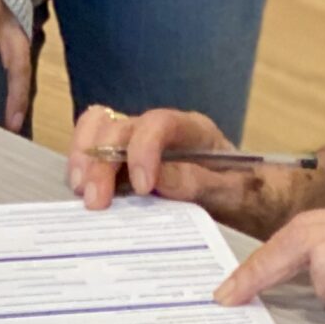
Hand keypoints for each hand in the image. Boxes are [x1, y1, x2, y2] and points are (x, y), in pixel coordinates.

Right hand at [65, 104, 296, 241]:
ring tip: (82, 192)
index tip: (144, 188)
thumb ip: (200, 182)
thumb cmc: (242, 191)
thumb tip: (163, 178)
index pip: (158, 123)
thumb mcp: (233, 191)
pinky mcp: (122, 159)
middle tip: (96, 200)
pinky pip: (92, 148)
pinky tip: (82, 192)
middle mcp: (158, 128)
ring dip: (84, 157)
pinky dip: (82, 167)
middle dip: (101, 160)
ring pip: (97, 127)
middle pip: (118, 125)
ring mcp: (137, 141)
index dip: (144, 151)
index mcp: (192, 130)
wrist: (243, 197)